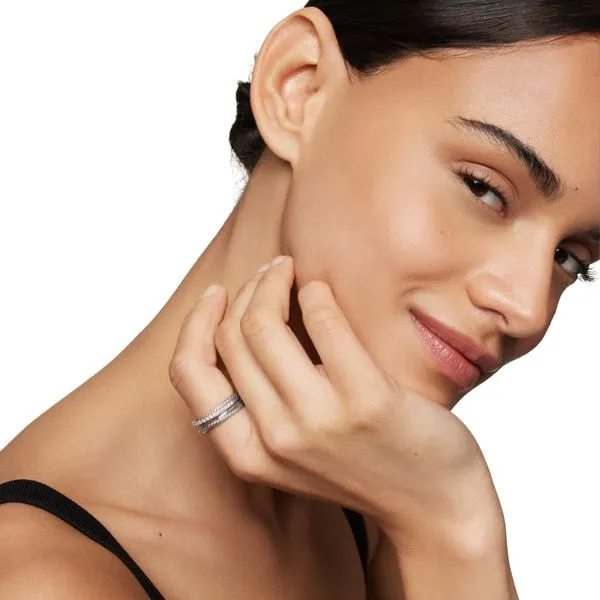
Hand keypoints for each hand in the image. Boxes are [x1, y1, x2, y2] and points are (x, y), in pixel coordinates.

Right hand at [169, 255, 502, 546]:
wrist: (433, 505)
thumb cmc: (362, 464)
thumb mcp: (294, 448)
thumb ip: (263, 403)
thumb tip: (241, 326)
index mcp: (248, 452)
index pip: (189, 373)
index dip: (195, 321)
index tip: (216, 292)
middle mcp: (274, 439)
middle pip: (231, 337)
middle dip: (244, 290)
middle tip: (269, 273)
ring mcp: (318, 420)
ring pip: (263, 324)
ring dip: (272, 281)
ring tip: (289, 270)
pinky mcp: (365, 399)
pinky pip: (323, 321)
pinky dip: (316, 292)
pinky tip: (323, 289)